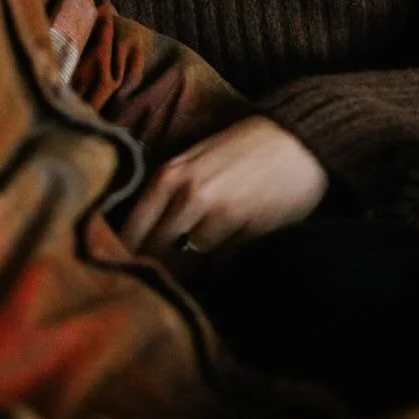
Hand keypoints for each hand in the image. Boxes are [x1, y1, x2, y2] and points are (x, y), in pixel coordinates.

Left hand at [118, 116, 327, 259]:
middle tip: (149, 280)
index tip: (120, 267)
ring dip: (187, 271)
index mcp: (170, 175)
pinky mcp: (251, 232)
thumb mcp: (193, 158)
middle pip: (156, 252)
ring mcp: (223, 215)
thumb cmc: (241, 147)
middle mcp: (191, 195)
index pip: (132, 228)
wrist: (298, 139)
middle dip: (152, 268)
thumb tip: (136, 232)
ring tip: (185, 274)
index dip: (122, 252)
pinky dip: (217, 267)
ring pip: (190, 263)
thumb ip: (166, 190)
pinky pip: (223, 263)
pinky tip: (219, 262)